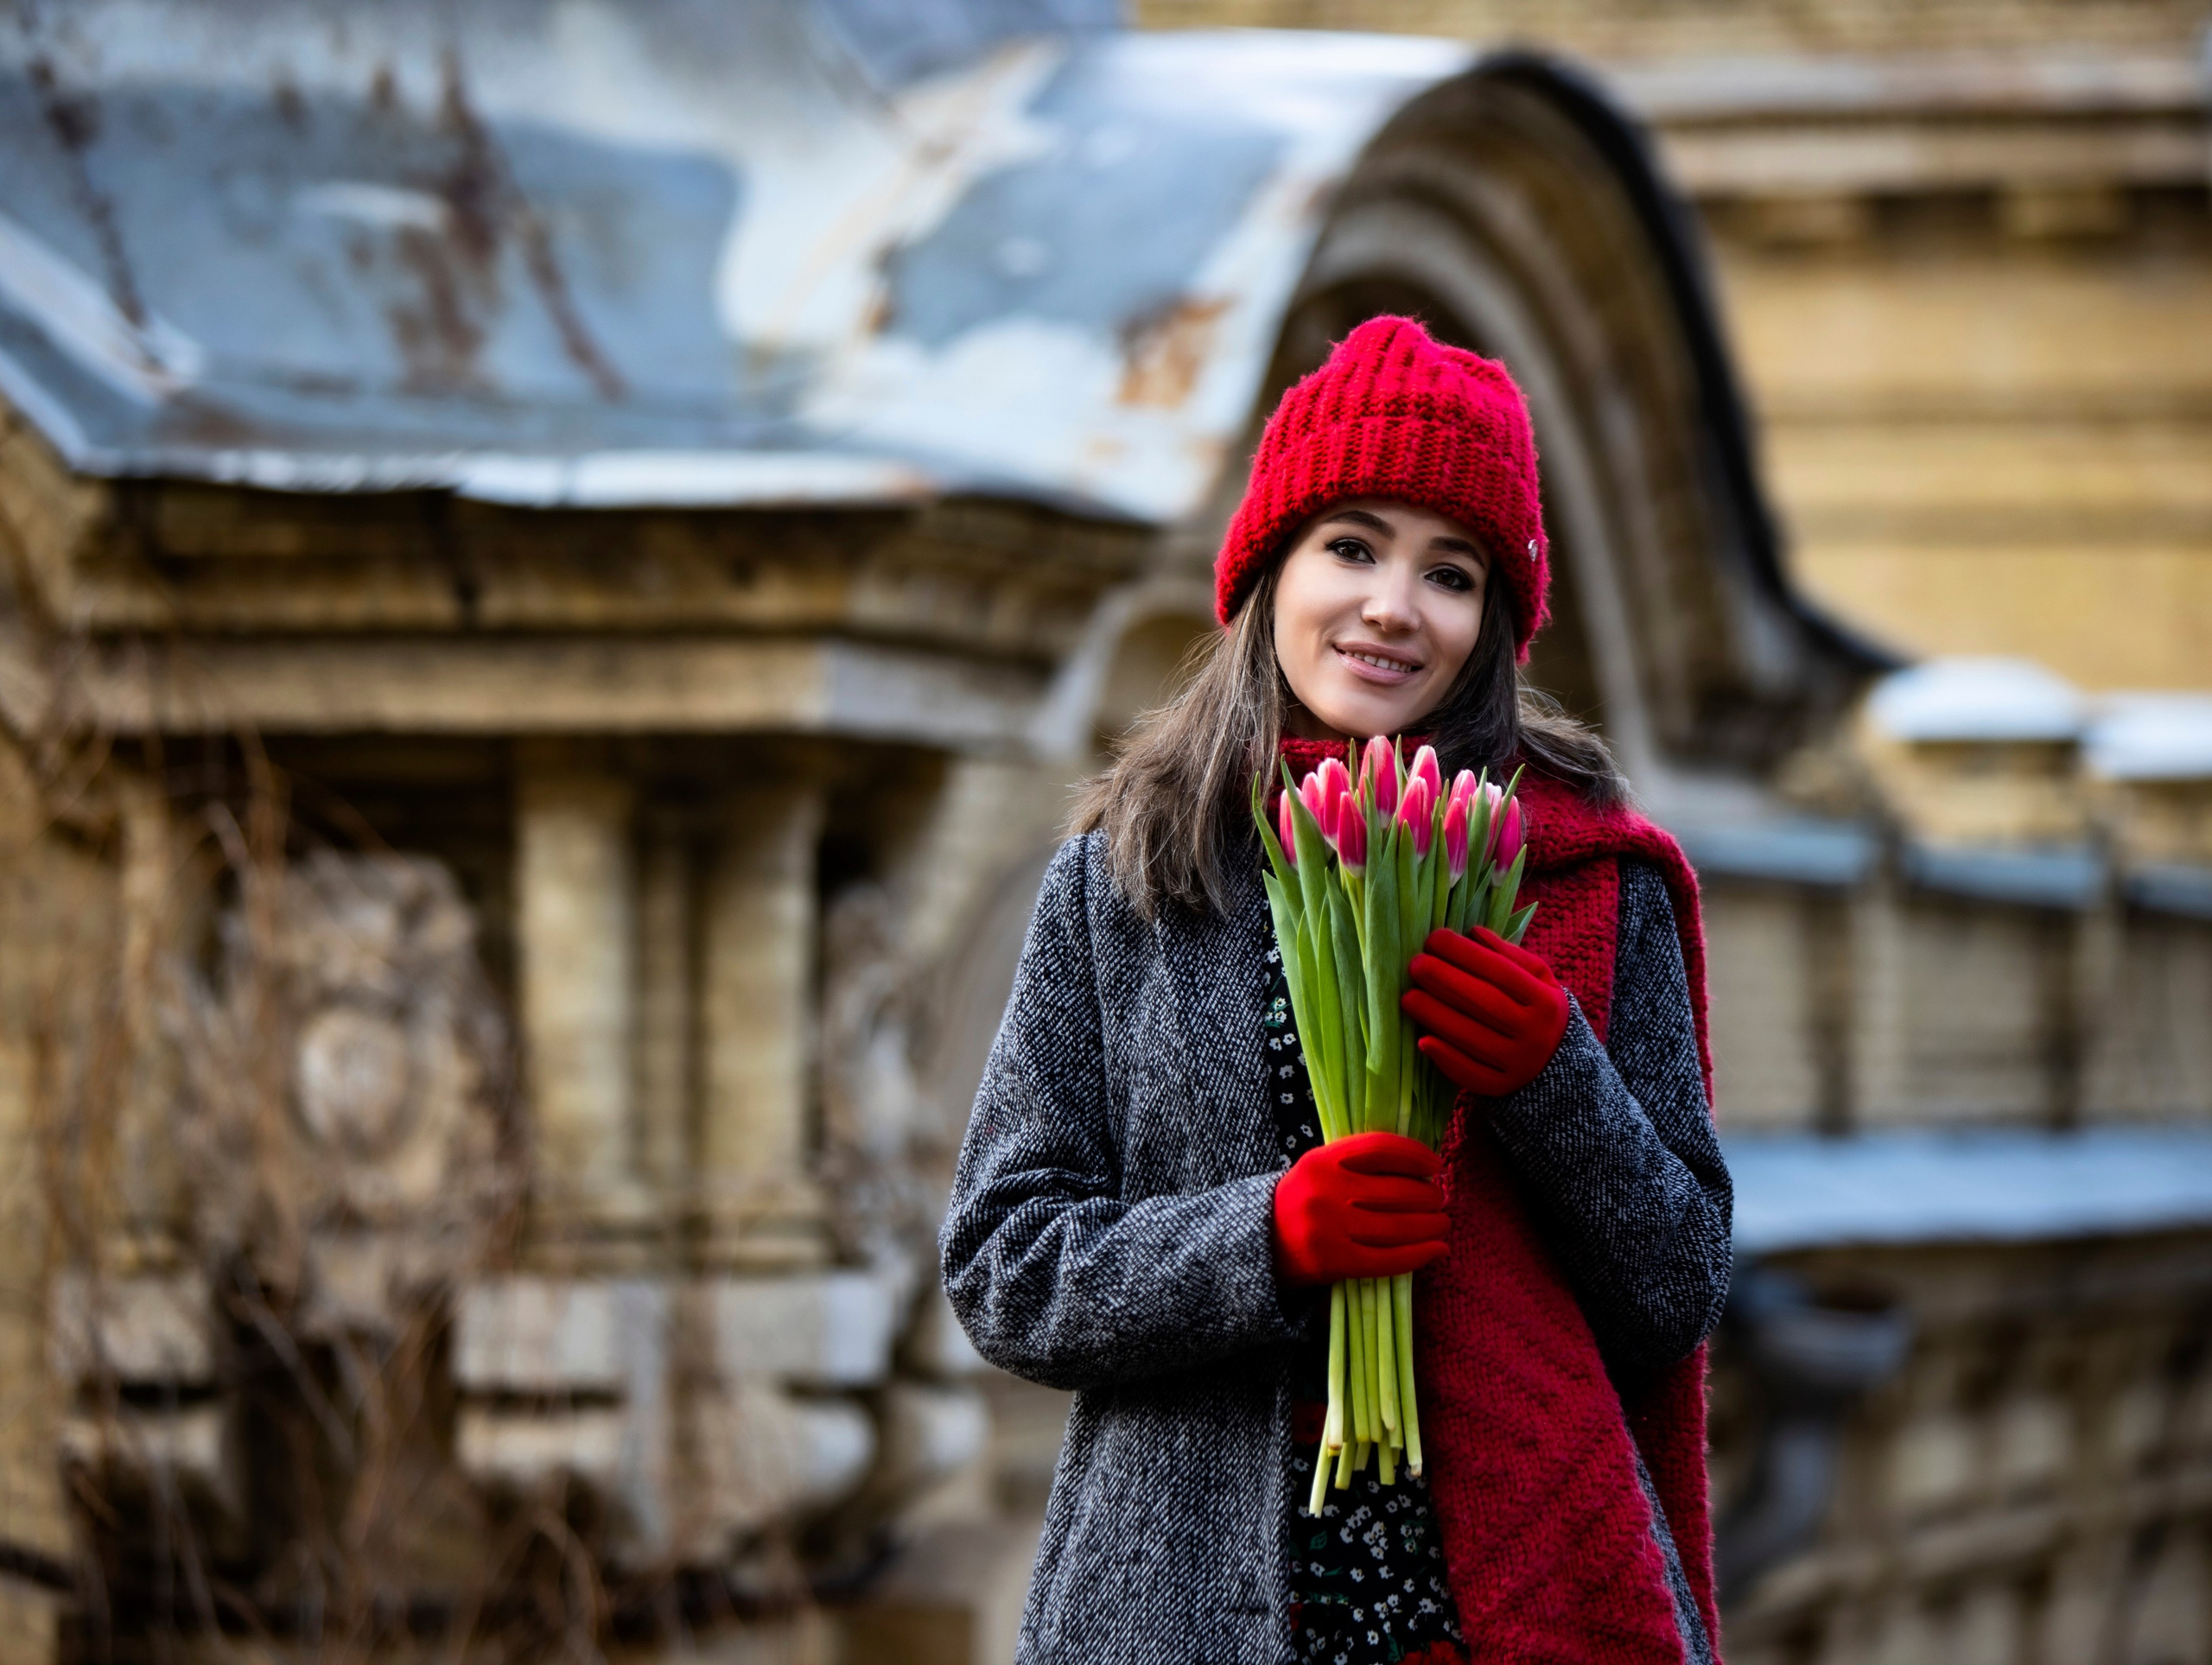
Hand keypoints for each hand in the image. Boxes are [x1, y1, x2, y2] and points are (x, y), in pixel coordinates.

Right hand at [1271, 1131, 1448, 1286]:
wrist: (1258, 1244)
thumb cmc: (1299, 1203)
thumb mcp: (1318, 1171)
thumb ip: (1356, 1165)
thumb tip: (1418, 1170)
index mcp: (1321, 1161)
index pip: (1380, 1149)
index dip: (1415, 1155)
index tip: (1436, 1165)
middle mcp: (1326, 1191)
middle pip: (1395, 1191)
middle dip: (1428, 1197)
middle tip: (1439, 1201)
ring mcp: (1329, 1228)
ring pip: (1397, 1226)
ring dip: (1430, 1226)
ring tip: (1442, 1225)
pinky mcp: (1334, 1262)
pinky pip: (1388, 1259)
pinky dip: (1419, 1255)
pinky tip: (1437, 1251)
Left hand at [1402, 926, 1570, 1097]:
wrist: (1557, 1065)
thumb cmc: (1536, 1011)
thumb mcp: (1538, 980)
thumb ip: (1509, 956)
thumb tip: (1473, 933)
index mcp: (1546, 1001)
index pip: (1501, 971)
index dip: (1465, 954)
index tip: (1435, 938)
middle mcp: (1536, 1033)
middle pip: (1485, 1003)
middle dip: (1445, 980)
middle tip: (1415, 964)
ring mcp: (1519, 1064)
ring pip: (1473, 1037)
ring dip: (1436, 1016)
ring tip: (1408, 997)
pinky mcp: (1502, 1088)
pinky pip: (1470, 1073)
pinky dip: (1446, 1058)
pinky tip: (1423, 1040)